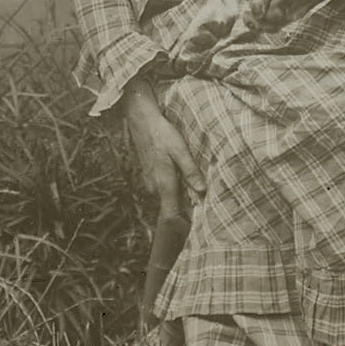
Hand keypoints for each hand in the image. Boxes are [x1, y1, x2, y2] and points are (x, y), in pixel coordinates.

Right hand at [119, 77, 203, 221]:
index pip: (171, 216)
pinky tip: (181, 169)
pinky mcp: (149, 176)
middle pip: (173, 206)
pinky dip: (175, 183)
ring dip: (181, 191)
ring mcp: (150, 182)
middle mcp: (155, 188)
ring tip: (193, 178)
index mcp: (164, 184)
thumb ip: (190, 172)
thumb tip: (202, 190)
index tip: (196, 222)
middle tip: (203, 192)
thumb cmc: (162, 134)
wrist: (142, 121)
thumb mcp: (180, 150)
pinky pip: (164, 187)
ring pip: (169, 195)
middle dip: (187, 203)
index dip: (184, 224)